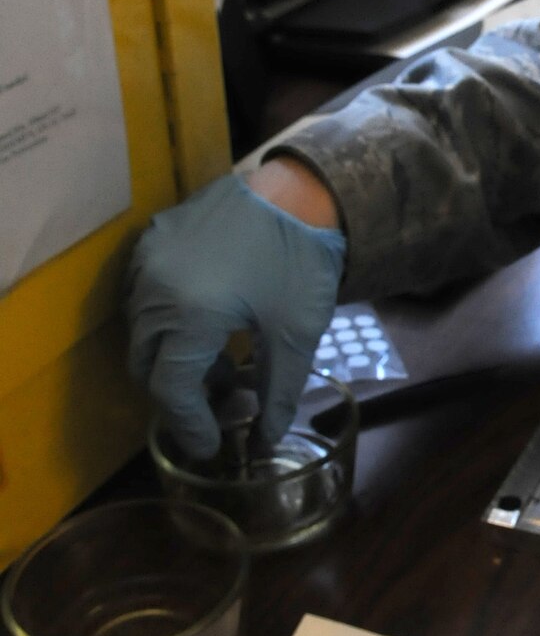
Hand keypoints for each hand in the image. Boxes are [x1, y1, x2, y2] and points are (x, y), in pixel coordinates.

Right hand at [126, 173, 345, 457]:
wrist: (299, 191)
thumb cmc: (301, 262)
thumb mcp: (297, 333)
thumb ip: (278, 392)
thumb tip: (267, 439)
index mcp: (189, 313)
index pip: (169, 388)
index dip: (189, 423)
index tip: (212, 445)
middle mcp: (154, 287)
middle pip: (146, 363)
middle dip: (178, 394)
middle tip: (219, 405)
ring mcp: (148, 259)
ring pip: (142, 330)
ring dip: (172, 358)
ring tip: (221, 364)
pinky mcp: (154, 240)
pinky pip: (145, 295)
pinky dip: (167, 322)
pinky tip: (209, 327)